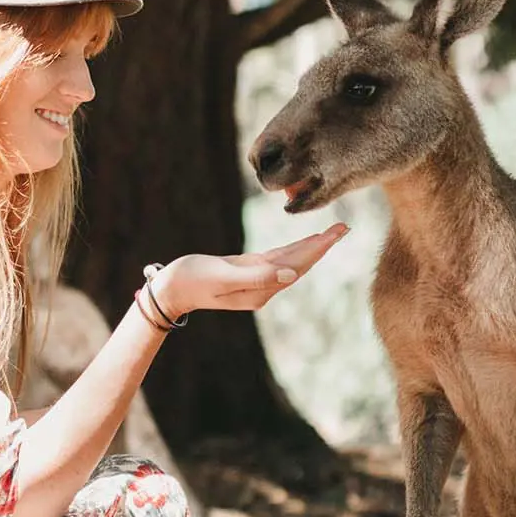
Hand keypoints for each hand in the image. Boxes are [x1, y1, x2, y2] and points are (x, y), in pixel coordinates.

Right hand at [154, 224, 348, 317]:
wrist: (171, 289)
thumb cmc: (192, 280)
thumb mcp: (222, 277)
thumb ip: (256, 277)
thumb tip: (290, 274)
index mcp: (261, 289)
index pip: (297, 266)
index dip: (318, 249)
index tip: (336, 233)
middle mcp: (264, 287)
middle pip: (300, 263)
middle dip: (322, 245)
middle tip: (344, 227)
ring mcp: (257, 280)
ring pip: (292, 260)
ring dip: (312, 246)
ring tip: (332, 233)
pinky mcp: (248, 271)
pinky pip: (278, 258)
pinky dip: (294, 248)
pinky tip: (305, 243)